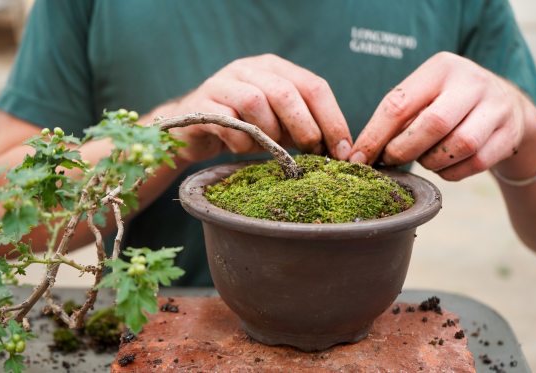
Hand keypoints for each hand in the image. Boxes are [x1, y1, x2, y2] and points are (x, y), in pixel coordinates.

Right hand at [150, 54, 351, 162]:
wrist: (192, 129)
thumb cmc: (243, 127)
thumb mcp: (278, 124)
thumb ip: (302, 128)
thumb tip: (337, 150)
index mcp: (274, 68)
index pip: (313, 86)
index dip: (332, 119)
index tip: (343, 150)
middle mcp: (249, 69)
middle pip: (285, 92)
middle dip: (304, 126)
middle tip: (311, 151)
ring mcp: (222, 83)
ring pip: (255, 102)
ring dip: (268, 132)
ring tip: (266, 147)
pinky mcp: (202, 104)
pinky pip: (228, 122)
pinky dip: (241, 141)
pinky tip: (242, 148)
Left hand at [350, 52, 535, 180]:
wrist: (503, 105)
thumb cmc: (446, 103)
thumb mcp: (423, 96)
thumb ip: (396, 118)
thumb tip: (360, 154)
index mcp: (441, 68)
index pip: (399, 104)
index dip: (375, 136)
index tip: (358, 158)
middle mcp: (471, 82)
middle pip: (432, 125)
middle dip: (403, 150)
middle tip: (390, 160)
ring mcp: (495, 107)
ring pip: (458, 146)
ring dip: (431, 162)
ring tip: (423, 159)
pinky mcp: (509, 133)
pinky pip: (475, 163)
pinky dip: (451, 172)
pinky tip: (444, 166)